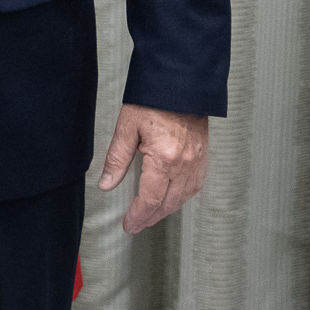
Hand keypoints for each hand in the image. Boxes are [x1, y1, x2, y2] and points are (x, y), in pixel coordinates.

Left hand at [97, 103, 207, 232]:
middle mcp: (184, 165)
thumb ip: (116, 159)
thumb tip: (106, 184)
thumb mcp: (127, 127)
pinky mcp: (203, 157)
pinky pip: (194, 186)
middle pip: (167, 203)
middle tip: (135, 225)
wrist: (181, 84)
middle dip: (150, 218)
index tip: (127, 225)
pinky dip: (181, 197)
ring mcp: (197, 162)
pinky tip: (172, 199)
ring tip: (150, 215)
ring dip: (166, 210)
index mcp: (164, 159)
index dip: (137, 216)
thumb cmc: (153, 101)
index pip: (150, 199)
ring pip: (182, 198)